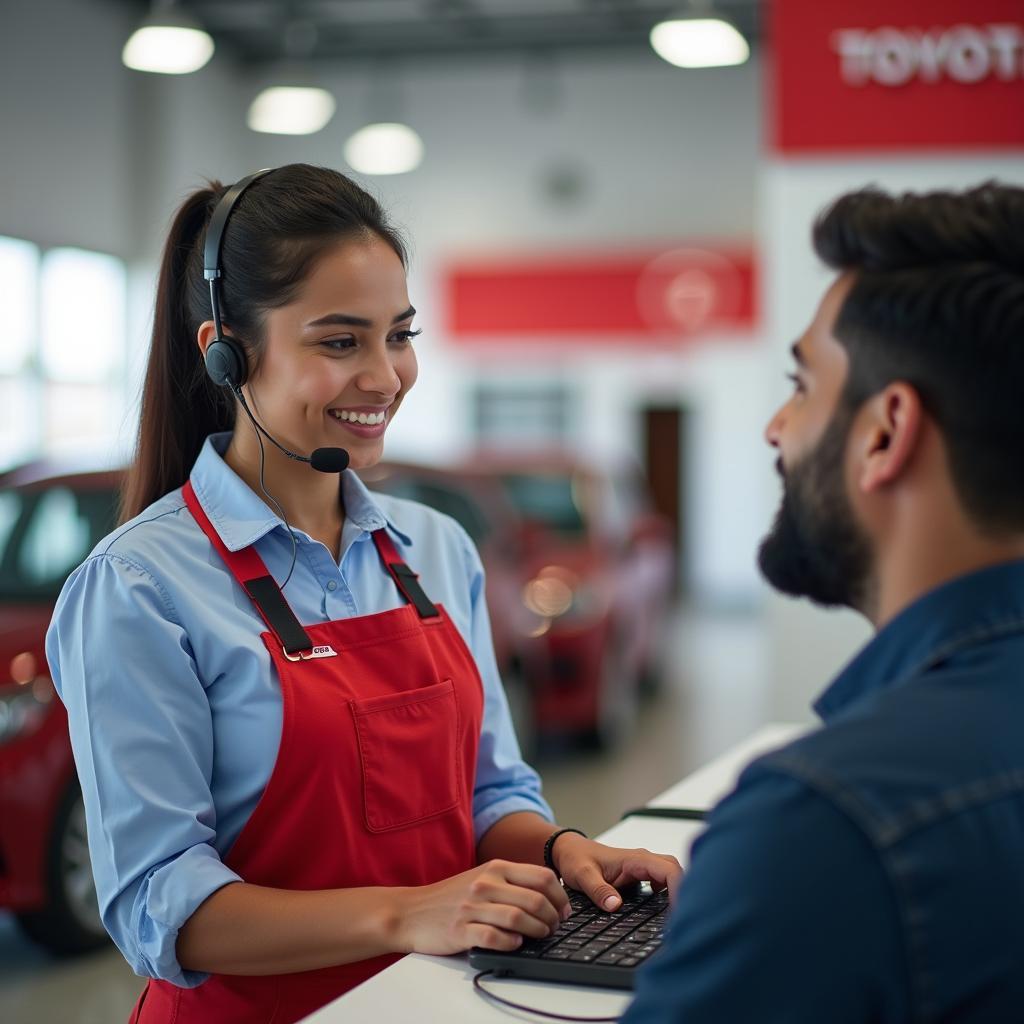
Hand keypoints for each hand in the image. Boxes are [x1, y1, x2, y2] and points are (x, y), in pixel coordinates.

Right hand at [394, 860, 570, 955]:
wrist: (411, 911)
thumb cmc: (452, 897)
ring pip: (518, 918)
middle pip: (535, 899)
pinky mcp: (460, 930)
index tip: (565, 910)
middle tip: (555, 927)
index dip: (561, 896)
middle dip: (553, 917)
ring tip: (541, 936)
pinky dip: (510, 942)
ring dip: (537, 931)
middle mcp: (486, 883)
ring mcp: (472, 906)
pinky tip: (515, 943)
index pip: (542, 876)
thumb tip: (551, 896)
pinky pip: (494, 937)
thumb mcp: (483, 878)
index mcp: (496, 868)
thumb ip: (512, 882)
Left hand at [552, 834, 683, 912]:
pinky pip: (662, 881)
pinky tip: (663, 912)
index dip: (679, 889)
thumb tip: (616, 906)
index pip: (668, 870)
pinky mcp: (640, 876)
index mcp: (634, 859)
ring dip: (677, 893)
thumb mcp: (582, 875)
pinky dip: (668, 894)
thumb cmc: (576, 858)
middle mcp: (642, 861)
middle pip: (675, 871)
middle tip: (680, 920)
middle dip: (684, 892)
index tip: (678, 912)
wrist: (569, 850)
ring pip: (671, 875)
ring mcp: (642, 868)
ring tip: (674, 919)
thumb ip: (598, 890)